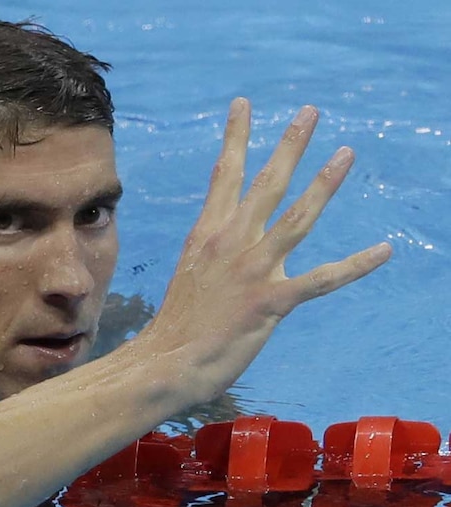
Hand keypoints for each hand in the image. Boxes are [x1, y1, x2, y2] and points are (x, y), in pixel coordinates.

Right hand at [142, 98, 390, 398]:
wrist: (165, 361)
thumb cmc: (178, 322)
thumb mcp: (189, 271)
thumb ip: (212, 246)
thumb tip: (221, 230)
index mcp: (207, 233)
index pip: (223, 175)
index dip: (235, 137)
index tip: (243, 105)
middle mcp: (229, 242)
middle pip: (264, 183)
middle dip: (289, 145)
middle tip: (309, 112)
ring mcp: (251, 269)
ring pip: (295, 217)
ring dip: (323, 184)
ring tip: (346, 153)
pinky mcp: (270, 301)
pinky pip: (321, 279)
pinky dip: (355, 265)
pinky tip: (383, 250)